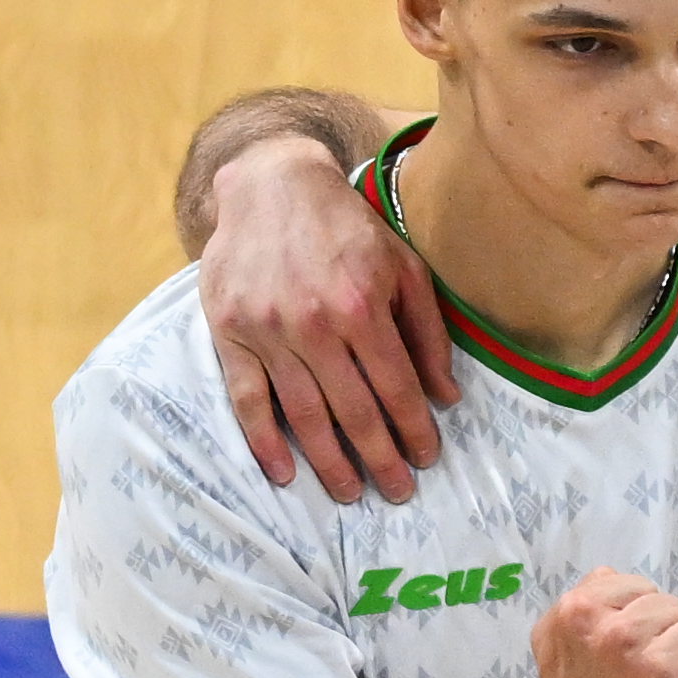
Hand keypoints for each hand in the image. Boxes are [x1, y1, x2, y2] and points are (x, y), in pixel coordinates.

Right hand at [201, 137, 454, 502]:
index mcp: (362, 305)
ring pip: (304, 414)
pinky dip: (265, 442)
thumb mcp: (402, 267)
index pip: (396, 386)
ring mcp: (268, 331)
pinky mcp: (230, 333)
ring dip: (331, 462)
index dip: (414, 429)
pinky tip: (284, 474)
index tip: (426, 458)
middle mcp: (315, 322)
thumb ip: (427, 332)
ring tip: (352, 492)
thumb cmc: (346, 229)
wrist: (271, 185)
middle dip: (381, 458)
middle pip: (354, 410)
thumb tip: (447, 396)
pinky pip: (248, 400)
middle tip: (397, 492)